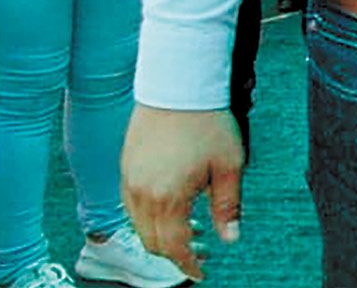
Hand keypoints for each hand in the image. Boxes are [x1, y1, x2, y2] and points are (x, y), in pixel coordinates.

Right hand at [122, 104, 244, 281]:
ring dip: (160, 235)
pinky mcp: (126, 167)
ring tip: (188, 230)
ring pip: (138, 225)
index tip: (200, 272)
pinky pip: (131, 205)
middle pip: (152, 241)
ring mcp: (129, 181)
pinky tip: (170, 208)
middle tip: (197, 254)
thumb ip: (228, 206)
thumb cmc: (207, 123)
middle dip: (174, 253)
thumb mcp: (229, 166)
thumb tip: (230, 238)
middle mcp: (141, 194)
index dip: (187, 264)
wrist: (178, 86)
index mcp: (168, 198)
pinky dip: (148, 217)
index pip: (173, 247)